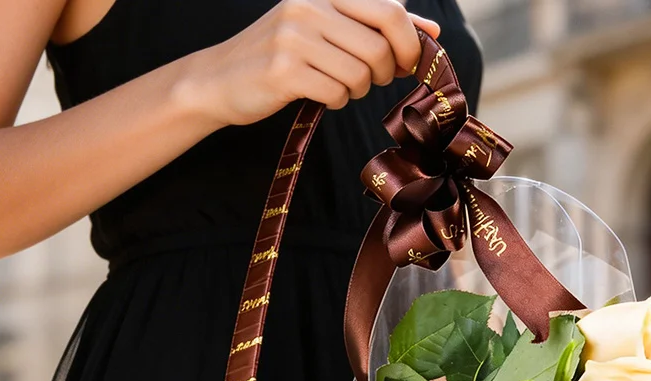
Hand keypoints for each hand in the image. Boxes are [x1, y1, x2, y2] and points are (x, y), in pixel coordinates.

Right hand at [186, 0, 439, 125]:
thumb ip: (374, 23)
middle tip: (374, 80)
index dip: (409, 43)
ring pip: (360, 74)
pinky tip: (320, 96)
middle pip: (380, 46)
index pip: (389, 10)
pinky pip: (336, 93)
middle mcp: (309, 7)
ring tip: (338, 86)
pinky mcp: (284, 71)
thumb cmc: (279, 55)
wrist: (219, 79)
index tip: (408, 63)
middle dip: (386, 71)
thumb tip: (431, 31)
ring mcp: (295, 38)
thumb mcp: (324, 26)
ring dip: (358, 89)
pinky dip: (336, 101)